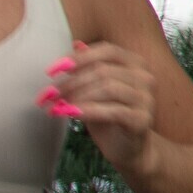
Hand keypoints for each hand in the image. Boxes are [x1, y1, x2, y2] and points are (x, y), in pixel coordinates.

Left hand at [43, 40, 159, 169]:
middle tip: (47, 95)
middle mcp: (144, 78)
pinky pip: (113, 111)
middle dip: (70, 82)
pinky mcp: (142, 120)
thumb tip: (74, 44)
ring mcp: (146, 99)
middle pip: (103, 70)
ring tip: (56, 106)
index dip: (78, 58)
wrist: (128, 148)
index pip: (107, 50)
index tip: (52, 71)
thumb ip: (89, 67)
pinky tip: (69, 114)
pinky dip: (87, 110)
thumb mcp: (95, 89)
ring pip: (107, 88)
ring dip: (76, 96)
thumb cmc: (108, 115)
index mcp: (134, 64)